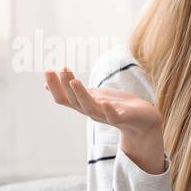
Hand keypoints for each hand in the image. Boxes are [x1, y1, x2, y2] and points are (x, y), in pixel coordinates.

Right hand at [44, 67, 164, 170]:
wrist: (143, 120)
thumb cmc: (116, 106)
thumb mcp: (92, 95)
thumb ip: (74, 91)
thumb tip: (47, 85)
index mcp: (85, 105)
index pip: (64, 98)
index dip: (55, 86)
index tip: (48, 70)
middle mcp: (92, 112)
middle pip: (73, 102)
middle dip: (64, 86)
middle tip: (59, 69)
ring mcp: (106, 116)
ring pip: (90, 108)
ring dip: (81, 95)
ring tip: (74, 81)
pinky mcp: (123, 119)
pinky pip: (114, 117)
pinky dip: (108, 110)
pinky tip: (105, 102)